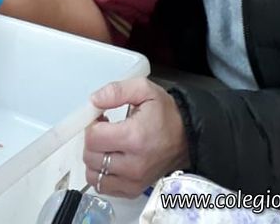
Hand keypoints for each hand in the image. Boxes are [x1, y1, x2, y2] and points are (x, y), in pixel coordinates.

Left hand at [83, 78, 189, 197]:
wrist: (188, 137)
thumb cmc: (166, 114)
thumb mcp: (144, 90)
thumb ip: (116, 91)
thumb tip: (94, 101)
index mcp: (134, 137)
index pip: (93, 138)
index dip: (92, 124)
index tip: (101, 119)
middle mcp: (133, 164)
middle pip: (91, 157)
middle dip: (92, 141)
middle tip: (104, 131)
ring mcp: (134, 180)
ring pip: (93, 175)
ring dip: (94, 159)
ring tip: (107, 146)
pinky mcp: (134, 190)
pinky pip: (103, 187)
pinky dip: (101, 175)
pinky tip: (110, 160)